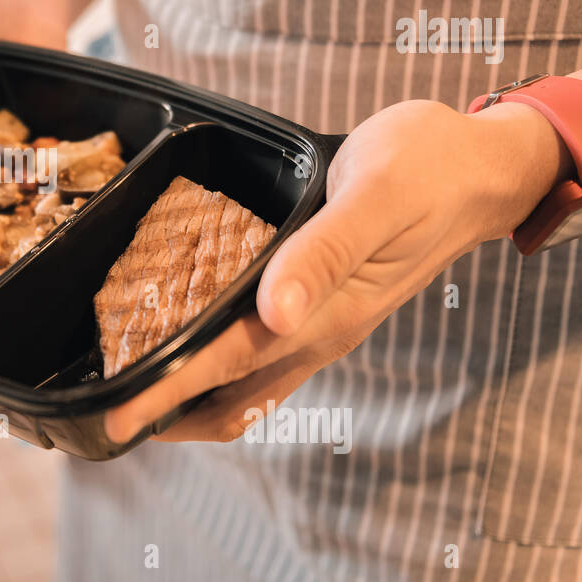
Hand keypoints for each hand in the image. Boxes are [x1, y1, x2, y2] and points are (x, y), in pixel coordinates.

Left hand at [104, 98, 573, 444]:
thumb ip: (324, 252)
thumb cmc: (430, 169)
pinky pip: (260, 358)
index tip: (115, 413)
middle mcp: (320, 332)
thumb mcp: (376, 195)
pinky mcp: (322, 309)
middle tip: (100, 407)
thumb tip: (277, 313)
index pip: (229, 364)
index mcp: (329, 312)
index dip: (167, 389)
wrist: (480, 168)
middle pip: (230, 395)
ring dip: (189, 396)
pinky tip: (183, 342)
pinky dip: (216, 367)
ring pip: (245, 387)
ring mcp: (322, 326)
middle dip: (166, 409)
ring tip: (127, 387)